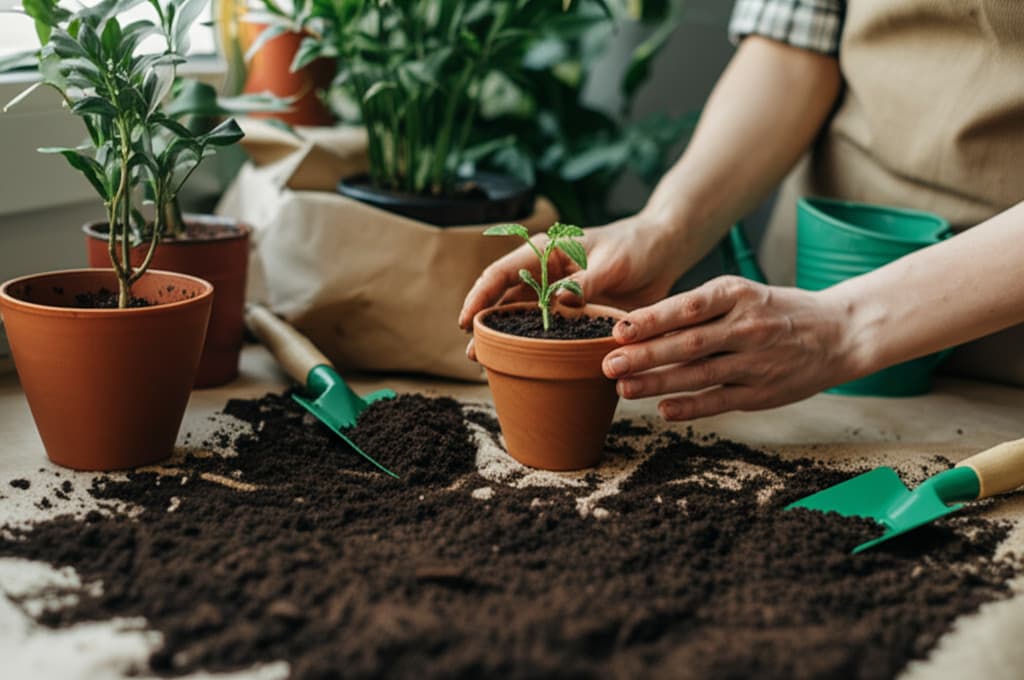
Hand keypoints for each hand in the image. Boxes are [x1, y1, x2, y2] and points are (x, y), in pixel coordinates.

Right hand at [459, 215, 686, 358]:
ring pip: (521, 319)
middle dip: (485, 325)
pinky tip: (524, 365)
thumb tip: (559, 302)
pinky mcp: (572, 313)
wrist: (664, 252)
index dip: (479, 296)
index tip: (466, 321)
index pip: (501, 273)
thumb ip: (586, 281)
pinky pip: (548, 331)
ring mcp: (557, 295)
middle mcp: (544, 274)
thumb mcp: (613, 262)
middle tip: (473, 354)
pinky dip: (534, 346)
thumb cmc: (637, 247)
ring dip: (505, 339)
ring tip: (489, 365)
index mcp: (545, 251)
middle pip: (504, 300)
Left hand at [601, 276, 861, 419]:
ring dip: (658, 383)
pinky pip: (720, 400)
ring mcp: (756, 361)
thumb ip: (699, 307)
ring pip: (699, 374)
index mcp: (738, 295)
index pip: (688, 307)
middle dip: (645, 355)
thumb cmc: (776, 310)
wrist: (838, 332)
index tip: (618, 330)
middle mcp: (747, 326)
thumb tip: (641, 323)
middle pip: (688, 343)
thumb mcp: (742, 294)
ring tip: (624, 388)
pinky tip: (663, 410)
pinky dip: (691, 406)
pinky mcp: (763, 391)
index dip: (651, 320)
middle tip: (608, 363)